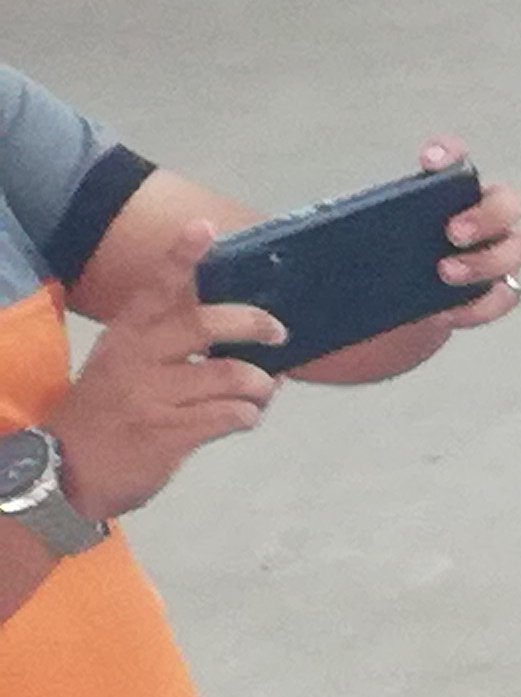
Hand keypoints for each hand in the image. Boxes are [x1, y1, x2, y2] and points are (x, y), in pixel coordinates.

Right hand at [43, 223, 281, 518]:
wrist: (65, 469)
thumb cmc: (107, 411)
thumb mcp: (123, 364)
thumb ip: (167, 343)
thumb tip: (238, 330)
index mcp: (127, 335)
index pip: (156, 288)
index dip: (181, 257)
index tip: (204, 228)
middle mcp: (138, 358)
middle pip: (205, 325)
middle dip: (253, 324)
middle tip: (278, 333)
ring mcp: (153, 396)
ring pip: (231, 375)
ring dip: (261, 385)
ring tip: (262, 391)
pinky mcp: (169, 434)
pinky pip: (230, 415)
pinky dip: (249, 415)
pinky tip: (244, 418)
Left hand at [288, 138, 520, 386]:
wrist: (354, 323)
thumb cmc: (339, 275)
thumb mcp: (317, 247)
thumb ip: (299, 232)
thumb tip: (216, 220)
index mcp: (431, 198)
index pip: (455, 161)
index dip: (452, 154)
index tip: (427, 161)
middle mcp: (468, 223)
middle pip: (509, 203)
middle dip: (489, 213)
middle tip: (451, 231)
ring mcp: (482, 260)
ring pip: (516, 249)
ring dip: (489, 259)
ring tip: (444, 274)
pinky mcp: (482, 298)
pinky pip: (505, 297)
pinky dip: (484, 303)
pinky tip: (450, 310)